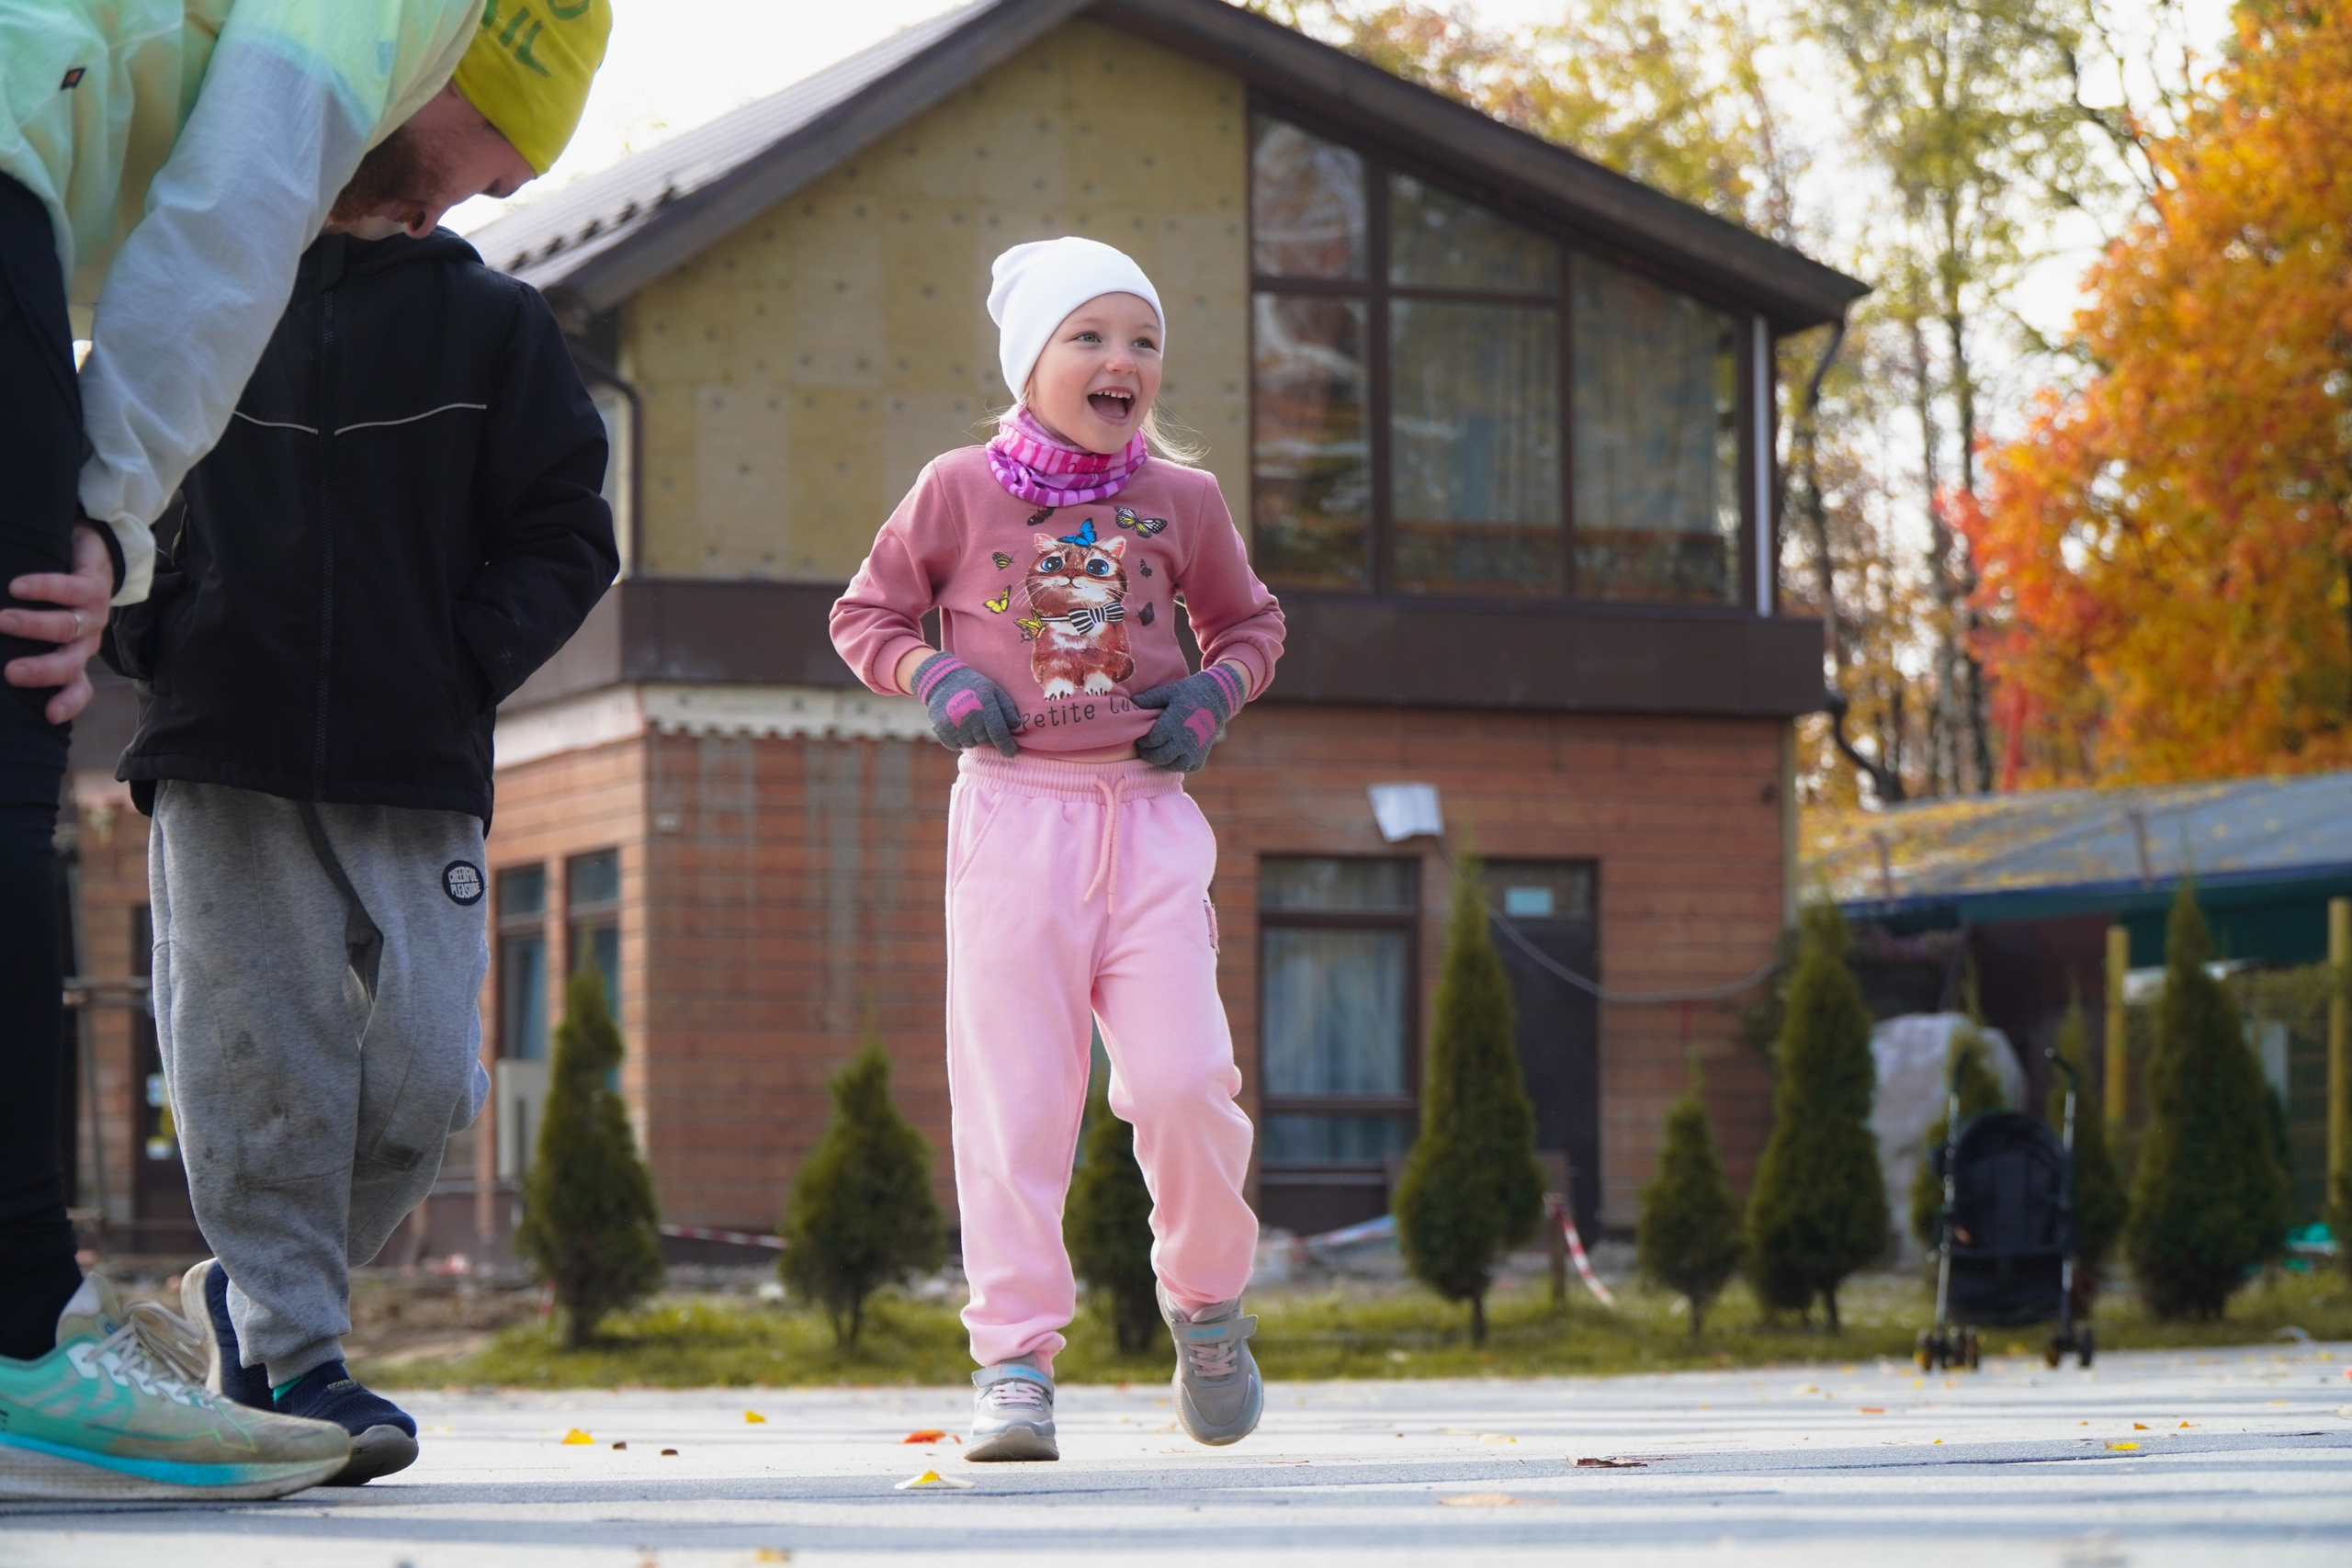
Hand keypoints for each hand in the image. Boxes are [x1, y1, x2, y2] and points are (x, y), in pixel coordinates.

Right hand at [2, 523, 113, 723]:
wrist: (95, 557)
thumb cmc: (59, 600)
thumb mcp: (44, 628)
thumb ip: (17, 646)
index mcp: (74, 657)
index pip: (78, 689)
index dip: (68, 703)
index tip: (48, 715)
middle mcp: (86, 641)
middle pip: (69, 664)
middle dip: (40, 671)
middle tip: (10, 673)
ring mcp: (93, 615)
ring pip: (66, 627)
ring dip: (32, 626)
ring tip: (0, 621)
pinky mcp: (93, 586)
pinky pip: (69, 589)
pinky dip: (42, 588)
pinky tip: (17, 587)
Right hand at [913, 653, 1021, 756]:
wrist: (941, 680)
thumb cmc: (973, 685)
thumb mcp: (993, 690)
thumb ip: (1007, 708)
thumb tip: (1016, 727)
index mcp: (984, 707)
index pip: (999, 734)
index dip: (1007, 746)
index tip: (1011, 752)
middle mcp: (969, 719)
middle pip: (986, 741)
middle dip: (988, 735)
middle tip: (981, 720)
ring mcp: (954, 727)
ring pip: (971, 744)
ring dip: (973, 737)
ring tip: (968, 720)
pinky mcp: (942, 732)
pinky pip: (957, 745)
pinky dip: (959, 739)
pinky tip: (958, 725)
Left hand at [1131, 662, 1246, 773]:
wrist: (1218, 700)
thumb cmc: (1190, 694)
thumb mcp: (1169, 691)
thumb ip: (1149, 698)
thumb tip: (1130, 703)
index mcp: (1174, 725)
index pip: (1150, 741)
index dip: (1143, 740)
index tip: (1141, 735)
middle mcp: (1184, 742)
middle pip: (1157, 756)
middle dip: (1148, 752)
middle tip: (1145, 746)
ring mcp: (1194, 752)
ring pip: (1169, 765)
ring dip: (1161, 759)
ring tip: (1158, 749)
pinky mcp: (1200, 759)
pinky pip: (1183, 768)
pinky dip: (1175, 763)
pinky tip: (1173, 752)